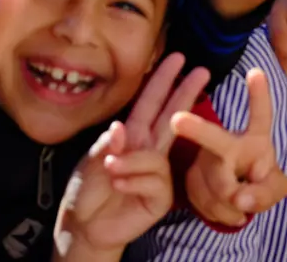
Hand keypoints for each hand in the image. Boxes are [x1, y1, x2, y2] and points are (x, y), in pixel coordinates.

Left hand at [54, 55, 209, 257]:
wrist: (84, 227)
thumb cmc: (88, 191)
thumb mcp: (89, 161)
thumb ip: (107, 143)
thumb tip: (122, 127)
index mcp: (133, 136)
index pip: (150, 103)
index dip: (162, 80)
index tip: (177, 58)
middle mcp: (149, 150)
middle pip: (171, 117)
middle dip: (185, 93)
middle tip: (202, 71)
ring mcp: (158, 172)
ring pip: (157, 155)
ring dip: (132, 161)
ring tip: (111, 169)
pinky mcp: (160, 196)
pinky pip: (156, 180)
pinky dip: (134, 180)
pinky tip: (119, 185)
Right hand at [173, 68, 286, 226]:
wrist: (236, 199)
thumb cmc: (260, 183)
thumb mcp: (274, 189)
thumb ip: (265, 193)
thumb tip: (239, 199)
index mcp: (255, 138)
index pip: (260, 115)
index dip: (259, 95)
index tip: (256, 72)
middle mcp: (227, 142)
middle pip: (215, 139)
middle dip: (196, 129)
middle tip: (177, 120)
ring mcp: (206, 160)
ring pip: (214, 186)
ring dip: (231, 205)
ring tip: (241, 205)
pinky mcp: (190, 178)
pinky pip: (202, 200)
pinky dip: (219, 213)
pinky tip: (225, 208)